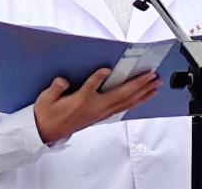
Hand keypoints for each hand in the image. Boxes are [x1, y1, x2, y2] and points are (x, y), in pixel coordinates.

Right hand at [33, 68, 160, 144]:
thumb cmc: (48, 114)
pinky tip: (143, 97)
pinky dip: (136, 102)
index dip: (99, 77)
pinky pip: (123, 108)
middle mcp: (94, 108)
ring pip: (126, 102)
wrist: (47, 132)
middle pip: (119, 94)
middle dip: (137, 84)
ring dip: (142, 93)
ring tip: (155, 85)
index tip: (106, 68)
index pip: (91, 87)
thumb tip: (62, 80)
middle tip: (151, 75)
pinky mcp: (102, 115)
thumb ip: (55, 88)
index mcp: (80, 101)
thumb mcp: (46, 99)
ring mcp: (100, 112)